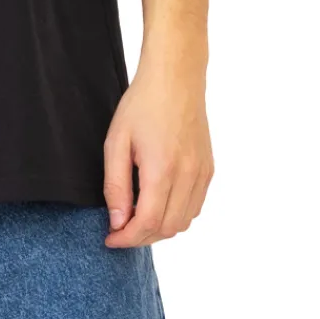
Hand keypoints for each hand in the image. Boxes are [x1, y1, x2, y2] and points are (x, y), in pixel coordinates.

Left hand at [102, 56, 214, 248]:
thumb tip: (118, 221)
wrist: (176, 80)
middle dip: (141, 237)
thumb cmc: (141, 106)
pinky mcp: (208, 169)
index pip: (147, 223)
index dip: (127, 238)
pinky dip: (176, 215)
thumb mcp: (116, 143)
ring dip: (159, 229)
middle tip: (120, 230)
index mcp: (162, 169)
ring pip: (184, 222)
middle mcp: (188, 175)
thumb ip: (116, 186)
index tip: (110, 238)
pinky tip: (158, 205)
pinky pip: (195, 207)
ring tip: (137, 219)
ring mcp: (202, 173)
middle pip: (167, 228)